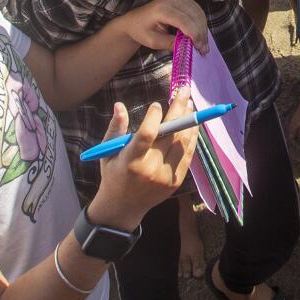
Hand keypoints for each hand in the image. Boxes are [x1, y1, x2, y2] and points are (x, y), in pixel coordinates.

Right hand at [87, 92, 197, 230]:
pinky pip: (188, 155)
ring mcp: (166, 176)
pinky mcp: (176, 180)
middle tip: (184, 91)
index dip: (154, 117)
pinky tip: (192, 124)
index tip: (156, 104)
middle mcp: (151, 169)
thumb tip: (120, 105)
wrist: (123, 207)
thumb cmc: (113, 174)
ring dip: (189, 122)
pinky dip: (192, 138)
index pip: (147, 135)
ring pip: (183, 143)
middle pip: (170, 135)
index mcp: (131, 161)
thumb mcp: (107, 152)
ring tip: (189, 105)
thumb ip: (115, 128)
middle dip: (179, 110)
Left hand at [115, 0, 207, 50]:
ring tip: (203, 44)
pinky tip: (200, 34)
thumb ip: (170, 43)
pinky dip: (200, 22)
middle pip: (194, 16)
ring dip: (203, 29)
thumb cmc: (141, 31)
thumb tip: (188, 47)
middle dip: (201, 34)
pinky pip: (197, 9)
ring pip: (198, 13)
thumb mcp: (153, 42)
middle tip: (203, 50)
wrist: (134, 20)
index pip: (185, 21)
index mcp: (162, 9)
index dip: (195, 35)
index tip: (199, 49)